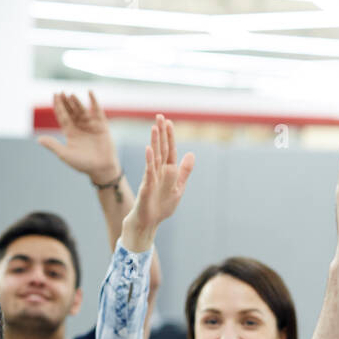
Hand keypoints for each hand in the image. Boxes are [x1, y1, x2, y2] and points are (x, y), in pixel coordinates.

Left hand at [37, 90, 121, 184]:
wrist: (101, 169)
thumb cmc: (83, 164)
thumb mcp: (65, 154)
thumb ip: (53, 145)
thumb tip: (38, 139)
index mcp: (70, 133)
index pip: (62, 116)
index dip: (58, 106)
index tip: (55, 95)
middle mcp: (79, 127)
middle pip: (71, 111)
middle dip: (66, 102)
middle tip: (61, 92)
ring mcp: (90, 125)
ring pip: (82, 110)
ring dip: (76, 102)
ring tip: (71, 95)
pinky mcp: (101, 125)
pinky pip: (97, 111)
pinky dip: (94, 101)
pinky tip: (90, 92)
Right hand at [120, 115, 193, 252]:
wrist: (149, 222)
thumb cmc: (162, 206)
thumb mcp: (179, 188)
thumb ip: (185, 171)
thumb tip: (192, 154)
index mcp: (167, 171)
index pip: (169, 150)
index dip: (169, 136)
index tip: (168, 121)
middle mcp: (158, 171)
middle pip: (160, 149)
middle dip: (161, 133)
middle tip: (159, 116)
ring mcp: (151, 178)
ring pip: (154, 157)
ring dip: (154, 142)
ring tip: (154, 127)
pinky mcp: (147, 187)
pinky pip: (149, 172)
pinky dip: (149, 161)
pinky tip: (149, 150)